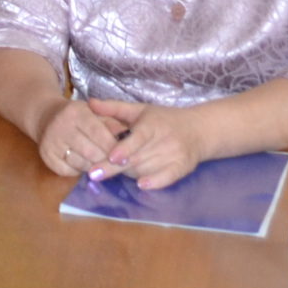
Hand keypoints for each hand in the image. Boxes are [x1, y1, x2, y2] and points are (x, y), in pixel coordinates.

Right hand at [34, 98, 125, 179]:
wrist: (46, 117)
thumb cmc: (77, 115)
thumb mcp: (94, 112)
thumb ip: (111, 122)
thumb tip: (127, 135)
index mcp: (75, 112)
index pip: (98, 133)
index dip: (113, 147)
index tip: (125, 157)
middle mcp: (61, 126)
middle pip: (90, 152)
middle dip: (107, 161)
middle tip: (118, 166)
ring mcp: (51, 143)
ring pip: (81, 164)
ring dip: (95, 167)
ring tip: (102, 164)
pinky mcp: (47, 158)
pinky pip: (69, 172)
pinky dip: (80, 171)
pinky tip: (85, 164)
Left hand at [89, 99, 210, 189]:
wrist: (197, 130)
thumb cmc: (163, 119)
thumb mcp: (139, 109)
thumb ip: (114, 108)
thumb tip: (90, 103)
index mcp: (153, 124)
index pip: (139, 137)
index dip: (126, 148)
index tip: (112, 157)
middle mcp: (164, 139)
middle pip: (138, 157)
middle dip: (115, 167)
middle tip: (94, 173)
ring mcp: (175, 155)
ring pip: (147, 169)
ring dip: (128, 173)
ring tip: (108, 174)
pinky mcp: (182, 167)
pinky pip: (167, 177)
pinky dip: (155, 182)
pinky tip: (142, 185)